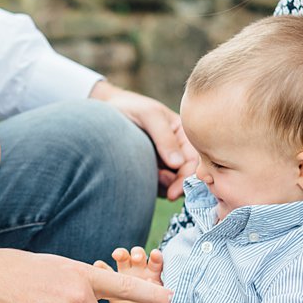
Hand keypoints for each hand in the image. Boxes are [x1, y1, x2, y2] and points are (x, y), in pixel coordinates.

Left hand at [90, 81, 195, 200]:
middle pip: (187, 176)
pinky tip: (142, 179)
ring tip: (153, 177)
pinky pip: (158, 186)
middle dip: (180, 187)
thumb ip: (164, 137)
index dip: (188, 178)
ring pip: (172, 184)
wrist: (108, 111)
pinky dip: (154, 188)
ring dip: (166, 188)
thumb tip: (177, 163)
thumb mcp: (150, 115)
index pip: (194, 161)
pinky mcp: (151, 171)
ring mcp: (165, 163)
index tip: (175, 191)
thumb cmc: (132, 108)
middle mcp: (178, 151)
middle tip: (169, 194)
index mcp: (184, 136)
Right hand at [93, 246, 163, 302]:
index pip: (156, 262)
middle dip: (138, 254)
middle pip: (138, 255)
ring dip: (121, 253)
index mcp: (152, 275)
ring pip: (123, 257)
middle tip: (137, 258)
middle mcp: (139, 270)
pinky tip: (98, 266)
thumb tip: (158, 297)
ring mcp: (123, 273)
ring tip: (117, 255)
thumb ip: (154, 301)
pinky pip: (103, 269)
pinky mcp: (109, 279)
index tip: (155, 254)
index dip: (156, 257)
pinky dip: (100, 266)